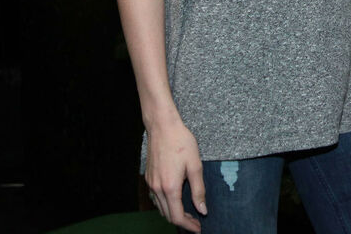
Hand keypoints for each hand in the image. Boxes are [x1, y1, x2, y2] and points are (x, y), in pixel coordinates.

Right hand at [145, 117, 205, 231]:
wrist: (162, 126)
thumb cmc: (181, 142)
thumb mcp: (195, 165)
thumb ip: (198, 190)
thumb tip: (202, 210)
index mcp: (170, 187)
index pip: (177, 217)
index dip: (189, 225)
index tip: (199, 228)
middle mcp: (157, 188)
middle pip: (168, 215)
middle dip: (182, 221)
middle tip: (197, 222)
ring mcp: (151, 183)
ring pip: (160, 208)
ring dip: (173, 213)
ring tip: (189, 212)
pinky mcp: (148, 177)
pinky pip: (156, 198)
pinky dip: (166, 204)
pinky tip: (176, 199)